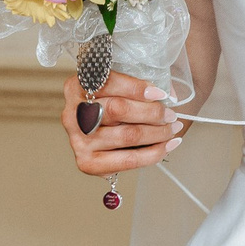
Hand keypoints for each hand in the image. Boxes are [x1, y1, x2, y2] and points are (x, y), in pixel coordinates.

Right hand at [62, 71, 180, 176]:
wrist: (103, 133)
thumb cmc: (116, 104)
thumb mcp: (122, 86)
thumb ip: (140, 86)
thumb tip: (170, 96)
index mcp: (76, 87)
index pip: (108, 83)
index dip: (136, 88)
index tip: (160, 93)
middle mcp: (72, 114)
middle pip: (117, 109)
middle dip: (151, 112)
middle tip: (170, 114)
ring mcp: (77, 140)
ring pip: (126, 135)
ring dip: (157, 133)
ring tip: (172, 128)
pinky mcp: (87, 162)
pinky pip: (127, 160)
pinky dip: (153, 153)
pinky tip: (168, 145)